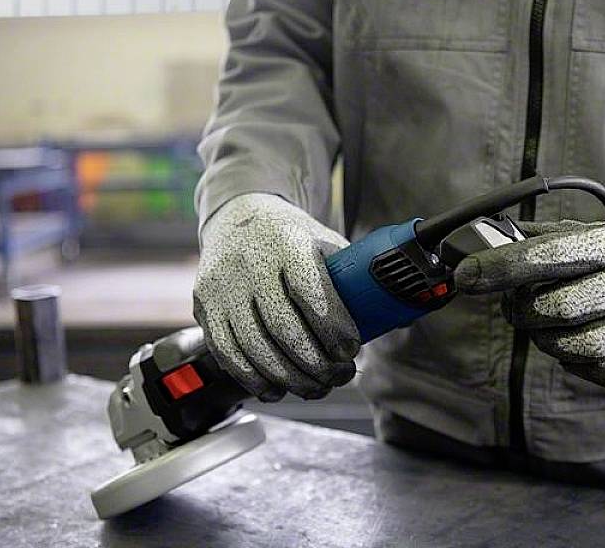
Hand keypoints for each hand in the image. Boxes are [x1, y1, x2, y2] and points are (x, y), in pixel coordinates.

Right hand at [194, 194, 359, 400]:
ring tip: (316, 387)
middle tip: (340, 377)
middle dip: (315, 363)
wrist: (238, 216)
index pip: (311, 290)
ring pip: (253, 347)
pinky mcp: (205, 306)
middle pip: (282, 327)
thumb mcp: (325, 243)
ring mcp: (223, 286)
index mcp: (288, 242)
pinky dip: (254, 379)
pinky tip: (277, 389)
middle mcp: (250, 263)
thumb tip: (399, 319)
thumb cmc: (291, 239)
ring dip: (289, 378)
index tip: (351, 350)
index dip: (333, 328)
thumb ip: (356, 279)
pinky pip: (227, 353)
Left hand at [454, 213, 604, 392]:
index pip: (551, 254)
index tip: (466, 277)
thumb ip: (557, 239)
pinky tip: (585, 346)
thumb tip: (496, 239)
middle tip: (517, 307)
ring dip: (547, 340)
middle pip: (557, 308)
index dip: (503, 267)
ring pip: (576, 347)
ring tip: (549, 327)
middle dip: (522, 311)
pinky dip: (581, 363)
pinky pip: (604, 374)